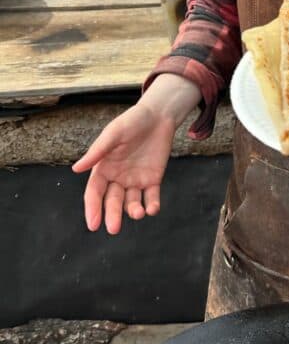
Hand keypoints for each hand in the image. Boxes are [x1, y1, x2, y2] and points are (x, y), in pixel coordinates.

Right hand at [72, 74, 199, 234]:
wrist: (158, 115)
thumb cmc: (131, 122)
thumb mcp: (113, 134)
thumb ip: (97, 152)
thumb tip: (75, 169)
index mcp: (103, 169)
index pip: (94, 193)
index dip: (93, 209)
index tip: (94, 225)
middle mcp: (117, 178)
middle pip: (112, 201)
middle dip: (112, 215)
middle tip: (114, 228)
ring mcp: (135, 180)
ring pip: (131, 202)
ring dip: (133, 211)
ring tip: (138, 214)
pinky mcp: (152, 179)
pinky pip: (151, 197)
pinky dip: (152, 205)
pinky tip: (152, 208)